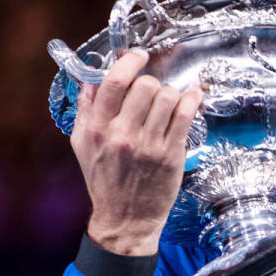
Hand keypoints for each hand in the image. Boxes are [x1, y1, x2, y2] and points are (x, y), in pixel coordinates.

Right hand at [70, 49, 202, 255]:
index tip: (139, 57)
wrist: (126, 219)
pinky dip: (192, 100)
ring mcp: (149, 144)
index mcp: (97, 128)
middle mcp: (122, 134)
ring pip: (168, 97)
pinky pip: (185, 114)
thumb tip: (92, 79)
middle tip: (152, 92)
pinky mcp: (171, 154)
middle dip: (151, 83)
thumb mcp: (82, 144)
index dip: (130, 62)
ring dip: (171, 93)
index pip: (115, 82)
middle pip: (145, 86)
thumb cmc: (104, 180)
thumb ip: (85, 109)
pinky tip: (193, 96)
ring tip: (169, 102)